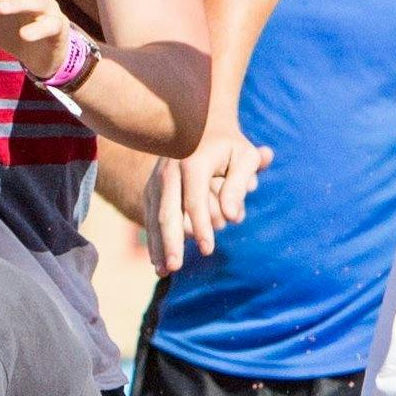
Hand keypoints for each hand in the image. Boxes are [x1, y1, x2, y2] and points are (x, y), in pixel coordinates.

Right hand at [145, 133, 266, 270]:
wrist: (201, 124)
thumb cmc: (231, 145)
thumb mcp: (245, 157)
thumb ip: (239, 186)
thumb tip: (232, 217)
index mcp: (192, 161)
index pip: (195, 201)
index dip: (202, 227)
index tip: (208, 250)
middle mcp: (169, 171)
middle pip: (168, 212)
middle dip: (171, 242)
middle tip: (176, 267)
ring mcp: (156, 179)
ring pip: (154, 217)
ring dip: (158, 245)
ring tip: (163, 271)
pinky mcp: (151, 187)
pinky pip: (150, 216)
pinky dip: (153, 238)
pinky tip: (158, 261)